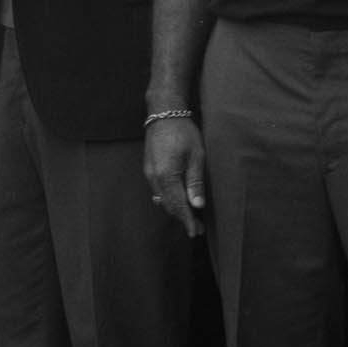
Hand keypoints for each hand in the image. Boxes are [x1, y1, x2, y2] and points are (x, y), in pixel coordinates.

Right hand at [144, 118, 206, 237]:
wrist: (164, 114)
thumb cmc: (184, 132)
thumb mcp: (196, 155)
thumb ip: (195, 182)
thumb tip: (197, 206)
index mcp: (167, 176)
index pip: (178, 205)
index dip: (187, 220)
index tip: (196, 232)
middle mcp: (154, 178)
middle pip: (169, 205)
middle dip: (183, 218)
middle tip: (198, 228)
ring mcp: (149, 174)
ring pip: (162, 199)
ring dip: (176, 209)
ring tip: (191, 217)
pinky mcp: (149, 169)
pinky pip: (159, 191)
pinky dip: (169, 199)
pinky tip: (179, 200)